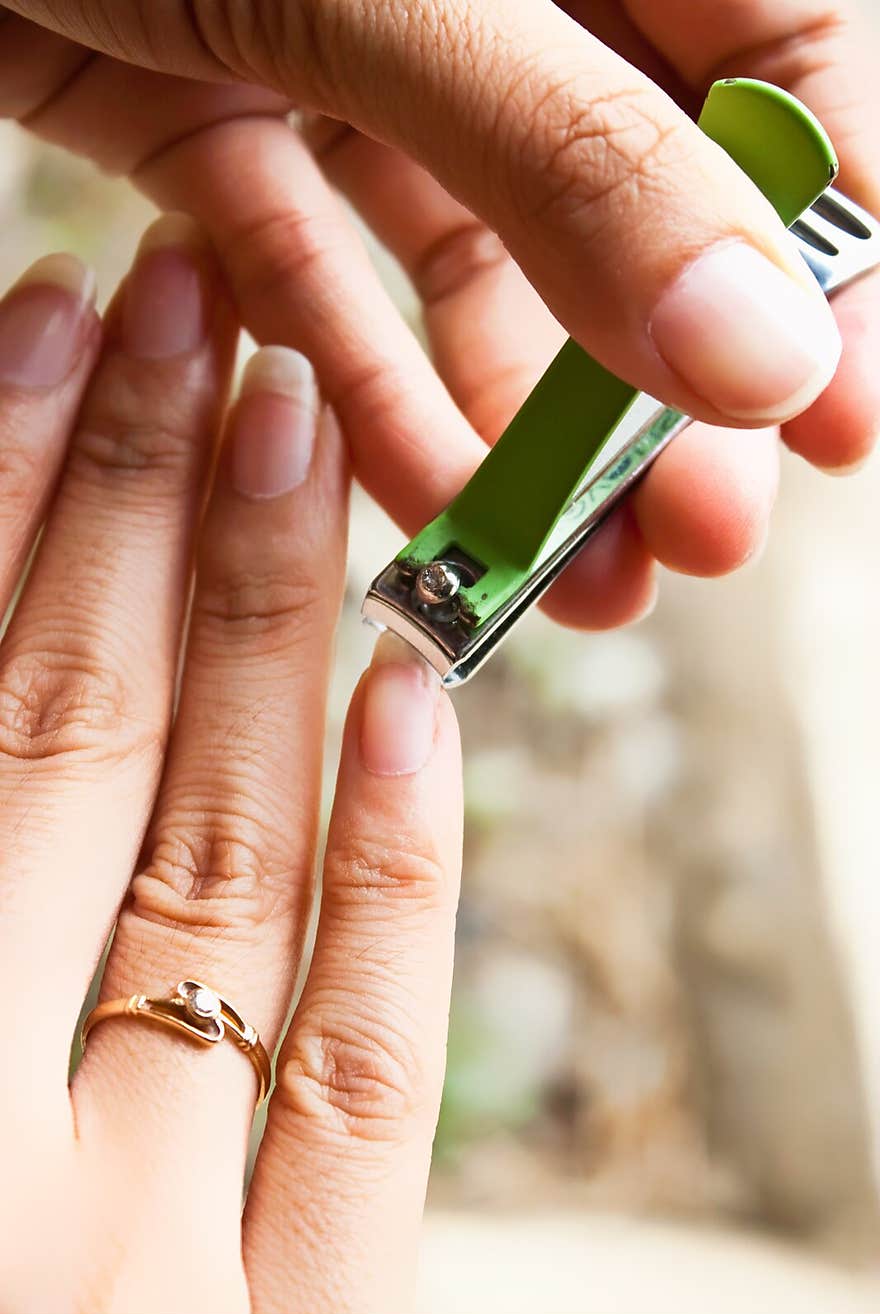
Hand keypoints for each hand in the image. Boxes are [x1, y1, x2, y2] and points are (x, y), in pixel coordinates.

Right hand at [0, 217, 461, 1313]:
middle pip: (90, 738)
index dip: (7, 497)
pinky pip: (366, 1058)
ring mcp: (167, 1234)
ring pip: (228, 854)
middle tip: (187, 314)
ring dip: (261, 621)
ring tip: (286, 423)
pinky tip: (402, 689)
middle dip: (139, 501)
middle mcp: (14, 1143)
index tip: (47, 335)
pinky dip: (393, 859)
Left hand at [2, 0, 877, 630]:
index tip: (840, 421)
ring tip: (584, 580)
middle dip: (669, 388)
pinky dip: (363, 389)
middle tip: (704, 538)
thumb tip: (762, 349)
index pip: (775, 51)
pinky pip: (320, 269)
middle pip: (631, 190)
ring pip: (480, 260)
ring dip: (530, 431)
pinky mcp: (219, 112)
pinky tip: (420, 503)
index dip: (821, 247)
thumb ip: (568, 156)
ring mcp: (348, 41)